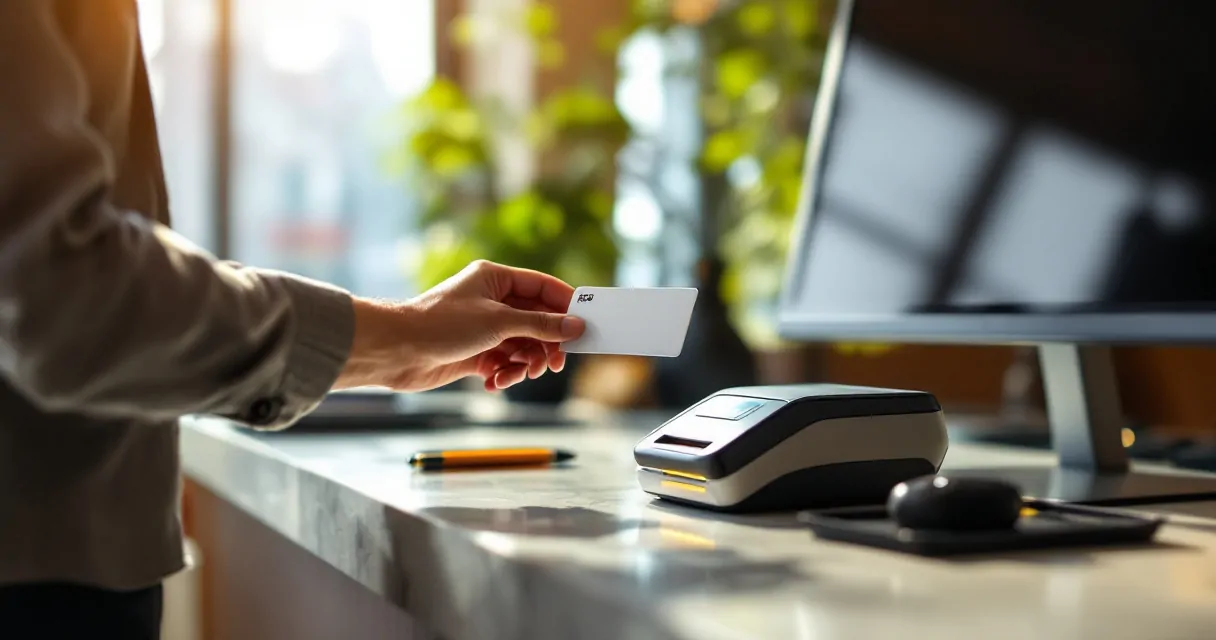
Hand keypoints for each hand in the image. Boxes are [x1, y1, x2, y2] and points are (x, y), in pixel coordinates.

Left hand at [333, 260, 585, 391]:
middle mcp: (491, 301)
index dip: (565, 304)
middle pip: (535, 320)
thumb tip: (575, 326)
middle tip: (555, 363)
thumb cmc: (441, 324)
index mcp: (495, 279)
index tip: (585, 323)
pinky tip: (494, 383)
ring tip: (517, 375)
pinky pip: (504, 363)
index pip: (542, 287)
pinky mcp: (474, 353)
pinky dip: (505, 374)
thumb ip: (540, 325)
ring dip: (524, 363)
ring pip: (522, 345)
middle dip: (546, 343)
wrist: (396, 351)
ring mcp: (483, 328)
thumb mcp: (498, 322)